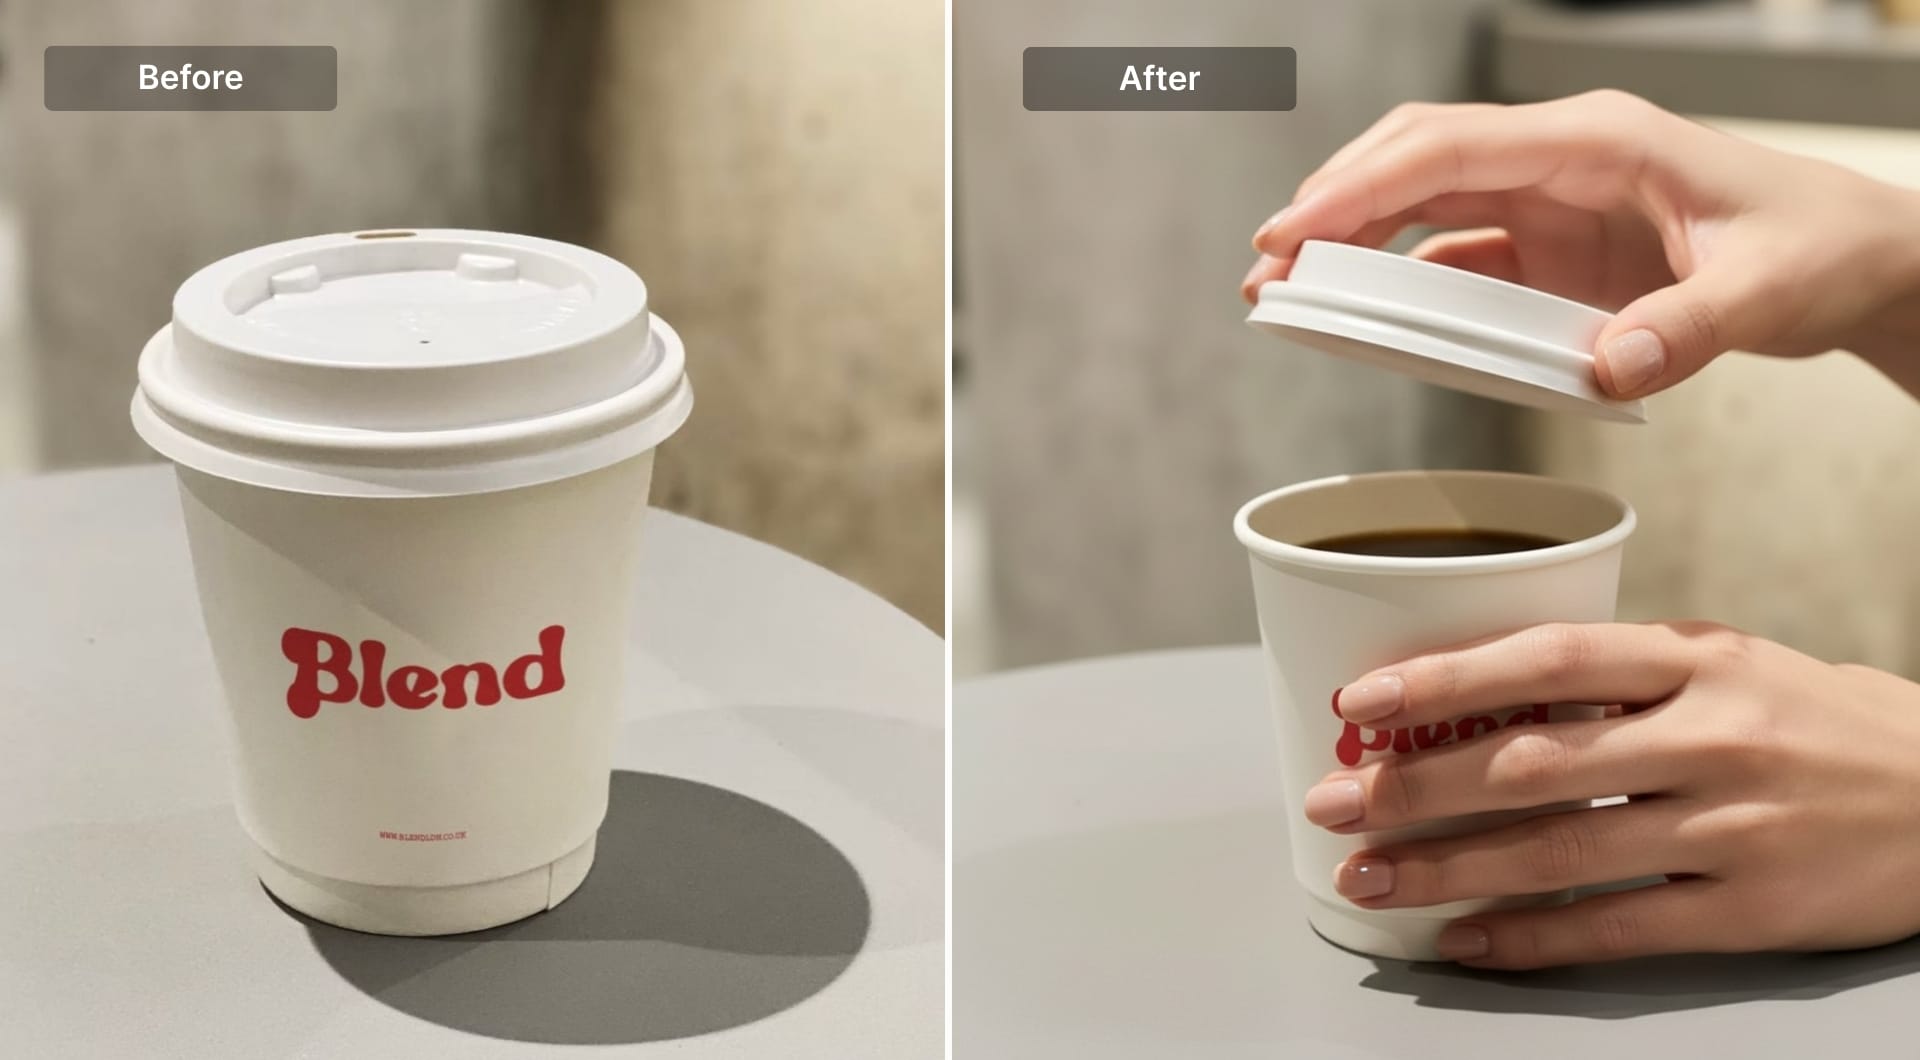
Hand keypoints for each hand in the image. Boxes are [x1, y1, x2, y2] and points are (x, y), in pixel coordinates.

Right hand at [1242, 91, 1919, 399]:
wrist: (1853, 261)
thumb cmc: (1818, 249)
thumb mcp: (1766, 291)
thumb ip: (1688, 328)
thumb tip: (1608, 369)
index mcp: (1599, 141)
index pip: (1450, 148)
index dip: (1362, 188)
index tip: (1297, 231)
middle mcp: (1561, 160)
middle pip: (1416, 160)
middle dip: (1333, 205)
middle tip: (1270, 265)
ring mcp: (1551, 202)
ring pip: (1423, 201)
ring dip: (1354, 242)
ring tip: (1291, 292)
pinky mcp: (1552, 249)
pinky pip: (1456, 253)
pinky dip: (1401, 281)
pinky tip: (1365, 317)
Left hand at [1301, 621, 1919, 968]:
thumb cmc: (1818, 721)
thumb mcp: (1727, 663)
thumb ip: (1617, 676)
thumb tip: (1476, 695)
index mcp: (1694, 659)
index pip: (1543, 660)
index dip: (1443, 680)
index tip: (1360, 703)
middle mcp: (1708, 738)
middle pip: (1531, 763)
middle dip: (1415, 788)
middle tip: (1334, 803)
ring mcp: (1730, 829)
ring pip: (1558, 851)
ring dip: (1448, 869)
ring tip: (1370, 877)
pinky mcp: (1751, 912)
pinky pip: (1615, 927)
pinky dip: (1527, 937)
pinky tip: (1464, 939)